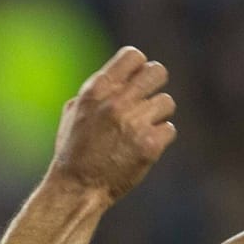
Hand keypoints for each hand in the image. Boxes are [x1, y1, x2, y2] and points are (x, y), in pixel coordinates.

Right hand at [47, 47, 176, 202]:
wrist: (77, 187)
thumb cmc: (74, 150)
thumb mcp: (75, 112)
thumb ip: (98, 91)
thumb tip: (119, 75)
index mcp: (97, 90)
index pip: (133, 56)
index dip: (138, 66)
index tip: (135, 80)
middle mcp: (117, 102)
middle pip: (157, 71)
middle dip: (155, 84)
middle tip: (147, 99)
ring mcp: (135, 123)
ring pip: (167, 101)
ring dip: (158, 114)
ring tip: (142, 128)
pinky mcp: (150, 145)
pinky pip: (169, 129)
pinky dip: (159, 137)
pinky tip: (144, 146)